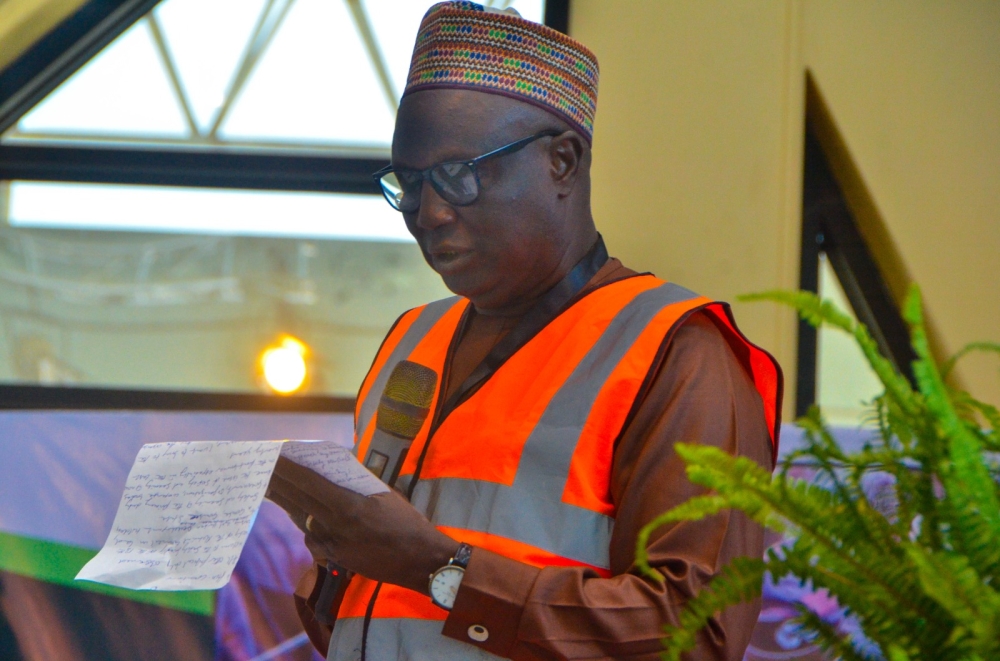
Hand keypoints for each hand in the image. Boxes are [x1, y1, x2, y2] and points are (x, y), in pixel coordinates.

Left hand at [266, 456, 458, 594]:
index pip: (308, 483)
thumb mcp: (385, 495)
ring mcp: (331, 544)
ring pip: (300, 518)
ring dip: (285, 502)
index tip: (272, 456)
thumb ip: (357, 485)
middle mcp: (334, 525)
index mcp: (348, 505)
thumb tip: (335, 474)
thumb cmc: (407, 522)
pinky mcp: (333, 557)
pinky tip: (299, 513)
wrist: (418, 560)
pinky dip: (304, 521)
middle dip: (277, 483)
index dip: (287, 469)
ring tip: (271, 487)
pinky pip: (311, 535)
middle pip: (297, 500)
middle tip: (261, 469)